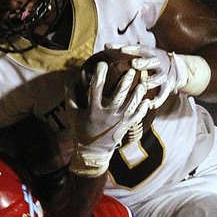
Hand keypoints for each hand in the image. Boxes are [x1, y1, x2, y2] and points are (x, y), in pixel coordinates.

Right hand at [70, 60, 148, 176]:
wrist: (92, 152)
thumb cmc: (81, 131)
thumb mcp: (73, 115)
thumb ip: (70, 98)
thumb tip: (68, 81)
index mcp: (93, 111)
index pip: (96, 90)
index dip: (99, 76)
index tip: (102, 64)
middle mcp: (107, 115)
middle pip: (118, 96)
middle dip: (125, 82)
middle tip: (131, 70)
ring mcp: (118, 122)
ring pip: (131, 106)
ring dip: (137, 94)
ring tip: (143, 83)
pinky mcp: (125, 127)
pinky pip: (136, 117)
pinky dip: (142, 109)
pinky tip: (148, 100)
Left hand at [113, 44, 188, 109]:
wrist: (176, 68)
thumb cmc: (150, 60)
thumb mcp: (141, 52)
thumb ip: (124, 49)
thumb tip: (105, 45)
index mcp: (150, 53)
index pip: (141, 49)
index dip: (132, 49)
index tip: (122, 50)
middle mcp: (158, 63)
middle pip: (152, 61)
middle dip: (144, 63)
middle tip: (134, 64)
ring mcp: (164, 75)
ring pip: (159, 78)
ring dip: (151, 81)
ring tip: (143, 84)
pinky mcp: (167, 87)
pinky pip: (163, 94)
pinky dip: (158, 100)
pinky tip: (150, 105)